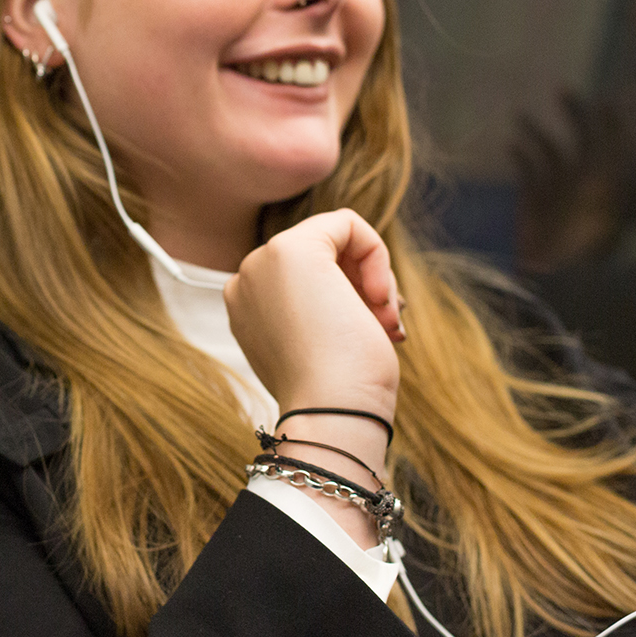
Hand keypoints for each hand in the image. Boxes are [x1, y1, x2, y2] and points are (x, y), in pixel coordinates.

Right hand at [224, 208, 402, 423]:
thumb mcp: (323, 341)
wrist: (332, 413)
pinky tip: (382, 295)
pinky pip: (345, 223)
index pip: (307, 276)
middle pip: (322, 254)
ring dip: (370, 278)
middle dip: (364, 284)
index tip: (377, 329)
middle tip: (389, 325)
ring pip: (335, 240)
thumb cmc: (340, 391)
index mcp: (246, 305)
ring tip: (388, 323)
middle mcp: (245, 278)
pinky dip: (375, 253)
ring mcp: (262, 262)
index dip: (352, 294)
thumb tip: (352, 293)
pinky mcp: (292, 250)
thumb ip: (319, 309)